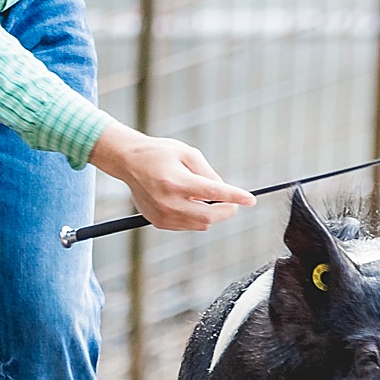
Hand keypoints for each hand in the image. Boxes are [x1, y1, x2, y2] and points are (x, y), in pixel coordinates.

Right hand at [89, 123, 255, 232]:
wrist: (128, 162)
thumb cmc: (160, 154)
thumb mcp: (187, 153)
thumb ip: (209, 173)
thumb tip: (225, 192)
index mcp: (176, 181)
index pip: (213, 193)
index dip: (235, 197)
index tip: (251, 200)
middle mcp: (168, 202)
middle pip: (209, 217)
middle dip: (227, 210)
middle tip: (234, 203)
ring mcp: (162, 215)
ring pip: (201, 225)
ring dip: (212, 214)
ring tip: (205, 197)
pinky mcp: (158, 222)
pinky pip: (188, 226)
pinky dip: (197, 218)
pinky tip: (190, 202)